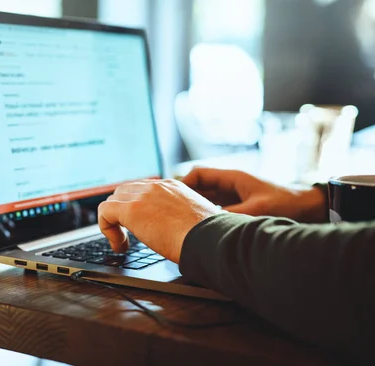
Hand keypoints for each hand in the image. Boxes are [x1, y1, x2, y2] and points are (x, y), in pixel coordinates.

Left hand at [98, 179, 220, 262]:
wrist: (210, 238)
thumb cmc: (208, 237)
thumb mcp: (195, 220)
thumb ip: (182, 217)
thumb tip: (178, 230)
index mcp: (172, 187)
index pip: (143, 189)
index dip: (136, 207)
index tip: (140, 226)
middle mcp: (156, 187)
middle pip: (124, 192)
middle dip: (121, 213)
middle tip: (128, 236)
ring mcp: (143, 196)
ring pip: (113, 200)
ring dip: (114, 222)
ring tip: (123, 243)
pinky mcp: (132, 210)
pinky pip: (105, 212)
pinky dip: (106, 228)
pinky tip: (119, 245)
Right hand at [181, 167, 326, 222]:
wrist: (310, 208)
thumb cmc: (286, 203)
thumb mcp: (256, 210)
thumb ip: (230, 216)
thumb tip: (205, 225)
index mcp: (232, 177)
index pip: (197, 174)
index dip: (182, 184)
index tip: (172, 198)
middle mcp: (230, 185)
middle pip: (197, 187)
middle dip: (183, 198)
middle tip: (170, 212)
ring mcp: (233, 196)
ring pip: (205, 199)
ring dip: (194, 208)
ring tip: (180, 222)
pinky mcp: (238, 208)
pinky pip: (214, 210)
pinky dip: (205, 217)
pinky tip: (200, 229)